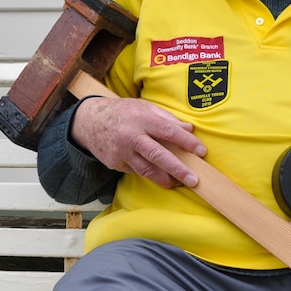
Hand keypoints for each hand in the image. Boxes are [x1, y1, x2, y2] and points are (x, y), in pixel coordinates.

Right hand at [70, 95, 206, 188]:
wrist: (90, 121)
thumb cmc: (123, 112)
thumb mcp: (145, 107)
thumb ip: (167, 118)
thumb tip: (189, 129)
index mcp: (142, 119)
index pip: (169, 131)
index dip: (186, 142)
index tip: (201, 151)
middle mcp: (132, 136)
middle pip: (158, 155)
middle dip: (178, 169)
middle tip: (194, 180)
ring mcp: (122, 152)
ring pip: (146, 170)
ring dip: (164, 179)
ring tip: (178, 183)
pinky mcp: (115, 163)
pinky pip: (135, 171)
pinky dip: (149, 174)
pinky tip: (159, 177)